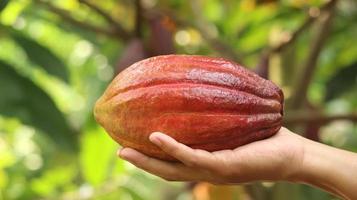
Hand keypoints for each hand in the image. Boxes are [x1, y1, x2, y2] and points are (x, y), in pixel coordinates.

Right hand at [117, 127, 304, 183]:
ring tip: (124, 150)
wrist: (293, 155)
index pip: (173, 162)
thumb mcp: (235, 126)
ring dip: (148, 160)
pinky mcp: (224, 168)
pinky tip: (155, 137)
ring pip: (173, 169)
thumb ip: (217, 116)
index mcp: (206, 163)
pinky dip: (173, 148)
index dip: (151, 156)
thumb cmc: (265, 138)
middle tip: (118, 151)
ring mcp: (213, 172)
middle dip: (142, 163)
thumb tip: (204, 91)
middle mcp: (206, 171)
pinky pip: (193, 158)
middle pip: (166, 171)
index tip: (132, 143)